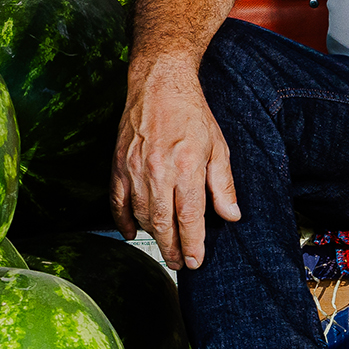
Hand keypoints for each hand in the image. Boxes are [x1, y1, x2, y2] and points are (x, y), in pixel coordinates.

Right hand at [113, 62, 241, 269]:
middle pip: (163, 224)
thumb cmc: (192, 115)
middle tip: (180, 264)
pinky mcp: (118, 166)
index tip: (196, 262)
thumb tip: (230, 216)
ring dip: (153, 236)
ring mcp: (134, 170)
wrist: (159, 85)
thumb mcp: (218, 147)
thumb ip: (223, 184)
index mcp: (186, 168)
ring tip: (166, 247)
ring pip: (141, 216)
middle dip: (173, 249)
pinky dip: (124, 221)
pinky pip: (117, 202)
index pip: (190, 219)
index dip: (193, 245)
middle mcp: (158, 172)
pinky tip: (133, 232)